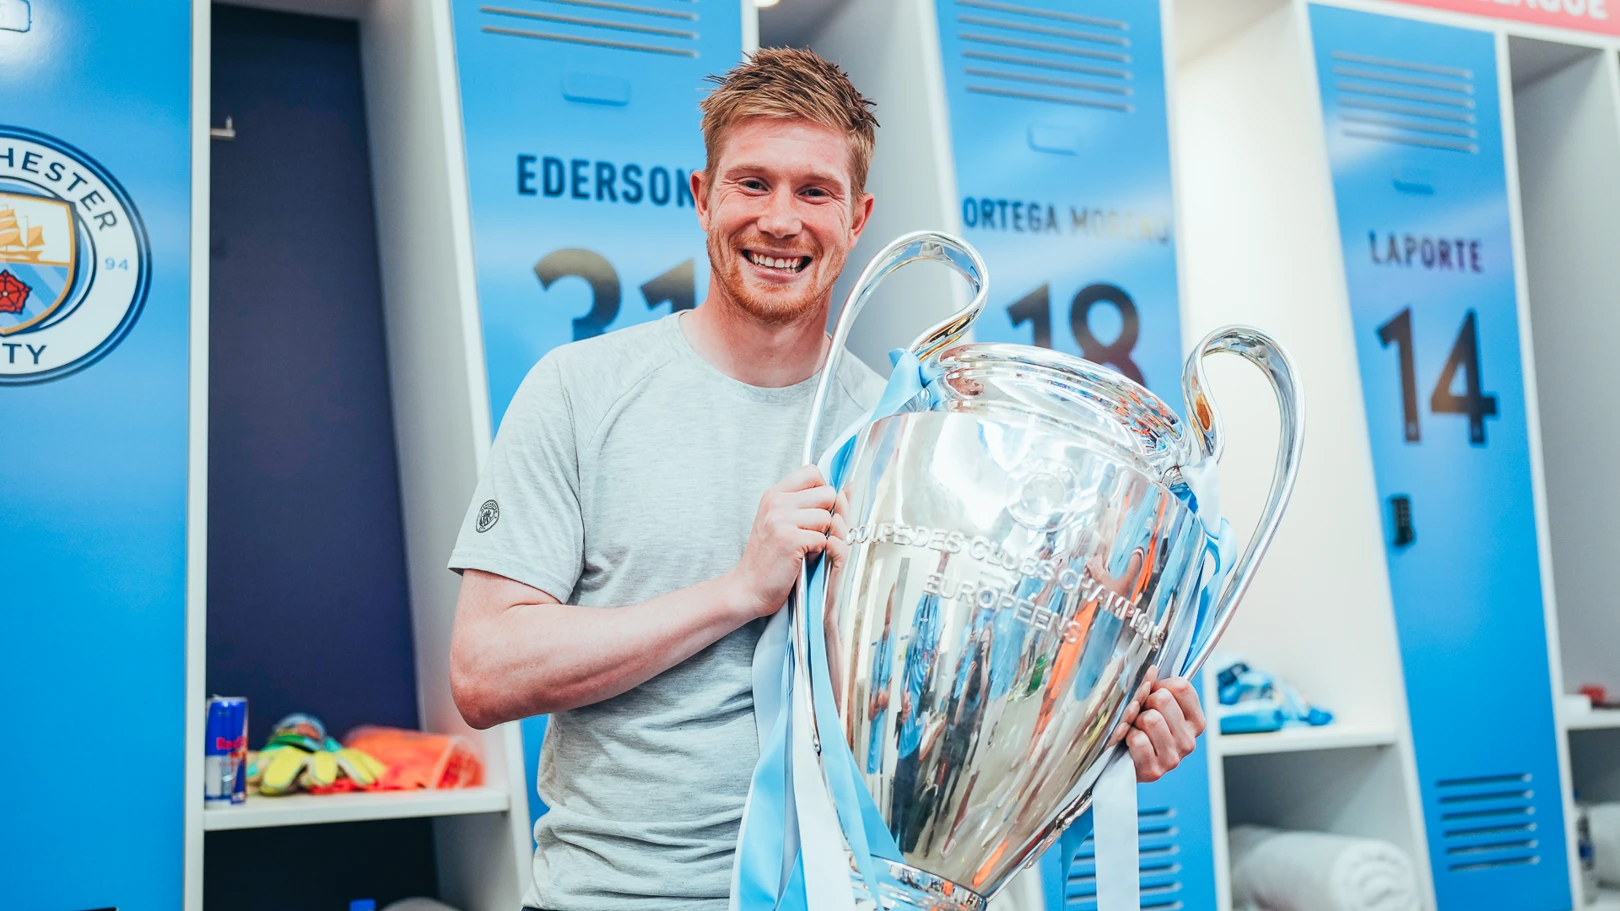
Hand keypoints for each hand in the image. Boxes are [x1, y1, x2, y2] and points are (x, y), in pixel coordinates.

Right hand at [727, 465, 840, 619]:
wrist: (749, 587)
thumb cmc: (769, 557)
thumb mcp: (782, 521)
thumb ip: (808, 502)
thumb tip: (849, 487)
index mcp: (774, 494)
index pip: (812, 472)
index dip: (822, 490)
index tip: (816, 510)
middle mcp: (776, 502)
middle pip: (827, 494)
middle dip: (828, 515)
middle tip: (814, 533)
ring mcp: (781, 520)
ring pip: (828, 517)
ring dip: (823, 536)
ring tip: (807, 547)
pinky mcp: (790, 540)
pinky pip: (823, 538)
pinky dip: (819, 551)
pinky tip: (804, 557)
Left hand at [1127, 678, 1204, 782]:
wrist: (1119, 760)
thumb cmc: (1139, 727)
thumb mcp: (1153, 704)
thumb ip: (1156, 685)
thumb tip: (1150, 669)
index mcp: (1195, 722)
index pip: (1182, 687)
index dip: (1159, 685)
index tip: (1151, 694)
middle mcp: (1189, 741)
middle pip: (1163, 699)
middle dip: (1144, 703)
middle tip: (1139, 715)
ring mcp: (1173, 758)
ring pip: (1151, 719)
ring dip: (1135, 721)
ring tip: (1134, 729)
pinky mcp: (1154, 770)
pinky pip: (1138, 740)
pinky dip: (1127, 737)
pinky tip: (1129, 744)